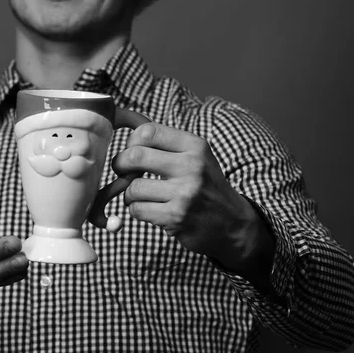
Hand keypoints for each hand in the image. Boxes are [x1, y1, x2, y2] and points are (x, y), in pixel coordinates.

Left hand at [112, 123, 273, 272]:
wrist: (234, 224)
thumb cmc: (206, 186)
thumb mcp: (196, 157)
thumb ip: (166, 144)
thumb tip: (125, 128)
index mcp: (195, 146)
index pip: (148, 131)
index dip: (130, 141)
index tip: (131, 151)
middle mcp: (192, 166)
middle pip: (134, 156)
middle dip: (120, 165)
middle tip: (122, 172)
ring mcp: (184, 194)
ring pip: (133, 188)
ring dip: (129, 193)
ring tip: (141, 195)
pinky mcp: (176, 218)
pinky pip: (137, 209)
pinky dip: (136, 210)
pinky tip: (150, 210)